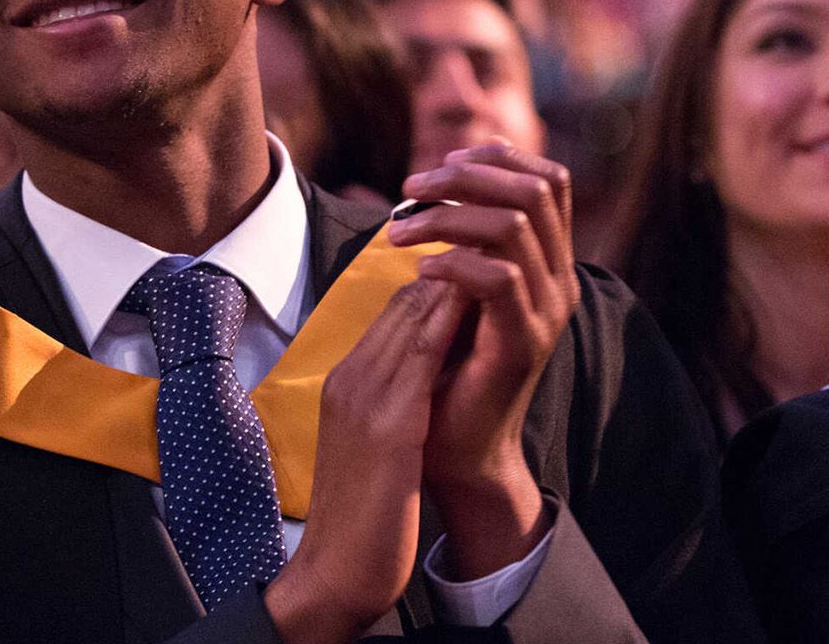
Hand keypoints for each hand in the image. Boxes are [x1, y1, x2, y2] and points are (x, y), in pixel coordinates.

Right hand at [266, 281, 463, 643]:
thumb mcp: (368, 445)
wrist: (334, 572)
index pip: (392, 316)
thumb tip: (420, 383)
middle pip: (401, 304)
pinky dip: (451, 319)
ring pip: (412, 315)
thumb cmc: (359, 516)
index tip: (478, 277)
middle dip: (449, 276)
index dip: (435, 291)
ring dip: (454, 284)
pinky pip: (423, 351)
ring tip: (495, 262)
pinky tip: (482, 301)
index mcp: (344, 384)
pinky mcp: (388, 423)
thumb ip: (385, 407)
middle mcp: (349, 379)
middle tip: (494, 257)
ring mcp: (364, 396)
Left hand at [388, 141, 576, 577]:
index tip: (445, 160)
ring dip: (448, 216)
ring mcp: (548, 311)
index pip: (550, 180)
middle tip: (412, 186)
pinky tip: (419, 270)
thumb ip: (463, 243)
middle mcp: (561, 280)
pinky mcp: (523, 342)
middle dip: (469, 176)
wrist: (460, 451)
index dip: (499, 157)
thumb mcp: (458, 293)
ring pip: (515, 225)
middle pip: (537, 189)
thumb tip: (438, 184)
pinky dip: (454, 263)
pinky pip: (499, 279)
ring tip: (399, 230)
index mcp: (551, 262)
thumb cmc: (450, 370)